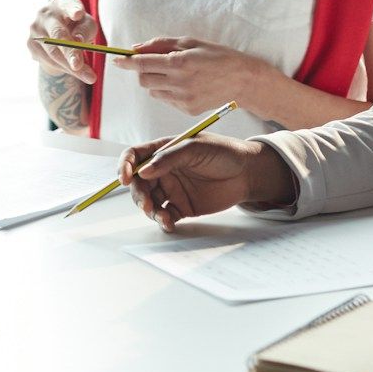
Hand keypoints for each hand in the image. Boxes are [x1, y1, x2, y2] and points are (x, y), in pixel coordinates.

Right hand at [26, 0, 98, 83]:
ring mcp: (34, 28)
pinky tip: (76, 72)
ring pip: (53, 53)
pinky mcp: (30, 44)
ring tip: (90, 77)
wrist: (55, 34)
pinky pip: (49, 61)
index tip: (78, 14)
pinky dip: (64, 69)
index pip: (68, 4)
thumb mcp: (87, 25)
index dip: (73, 9)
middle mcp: (45, 13)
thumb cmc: (76, 26)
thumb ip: (85, 30)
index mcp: (61, 3)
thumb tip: (78, 40)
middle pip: (58, 34)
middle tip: (78, 65)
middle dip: (69, 51)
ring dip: (71, 68)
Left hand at [112, 35, 261, 113]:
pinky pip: (165, 99)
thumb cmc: (216, 56)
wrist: (242, 80)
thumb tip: (135, 48)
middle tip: (152, 62)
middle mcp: (180, 83)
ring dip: (154, 81)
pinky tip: (183, 83)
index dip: (126, 62)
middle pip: (143, 80)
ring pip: (152, 91)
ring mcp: (183, 99)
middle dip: (142, 70)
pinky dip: (166, 90)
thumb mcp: (190, 42)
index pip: (143, 63)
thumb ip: (161, 44)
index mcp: (180, 63)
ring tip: (173, 72)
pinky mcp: (187, 110)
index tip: (116, 59)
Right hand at [120, 133, 293, 230]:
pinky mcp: (182, 206)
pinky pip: (165, 215)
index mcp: (163, 150)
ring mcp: (172, 189)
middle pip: (138, 183)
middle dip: (138, 194)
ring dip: (150, 210)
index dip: (125, 165)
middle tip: (146, 204)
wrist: (248, 173)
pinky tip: (169, 223)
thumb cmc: (224, 152)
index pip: (134, 156)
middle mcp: (164, 170)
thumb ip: (169, 158)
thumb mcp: (196, 148)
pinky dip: (163, 221)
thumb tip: (143, 171)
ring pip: (149, 202)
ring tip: (162, 217)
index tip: (124, 178)